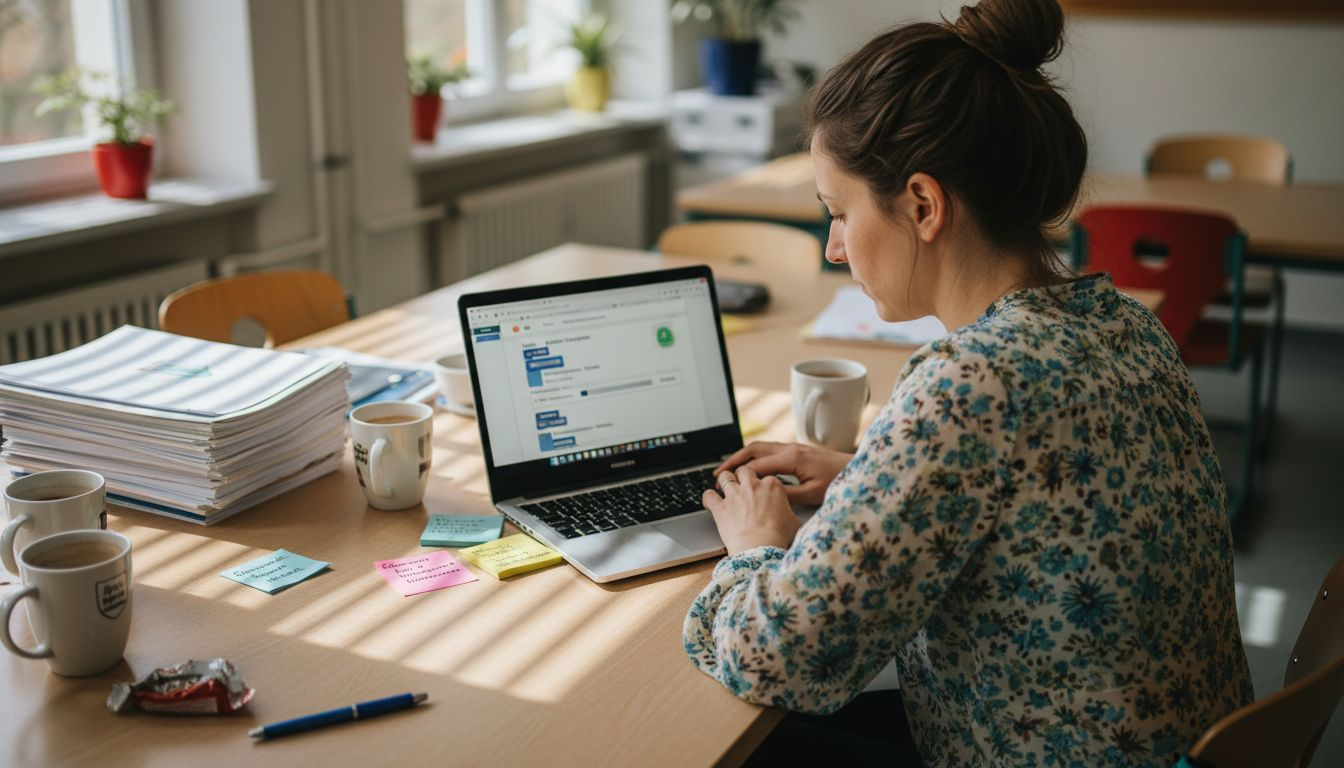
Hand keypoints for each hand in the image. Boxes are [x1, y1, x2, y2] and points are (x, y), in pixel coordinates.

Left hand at [702, 466, 799, 555]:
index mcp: (772, 486)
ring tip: (723, 486)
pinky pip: (708, 496)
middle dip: (742, 475)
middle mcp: (752, 486)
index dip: (763, 484)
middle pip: (744, 470)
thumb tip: (793, 518)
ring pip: (725, 476)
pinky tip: (709, 501)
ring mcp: (735, 495)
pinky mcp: (720, 508)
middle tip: (742, 484)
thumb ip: (791, 514)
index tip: (762, 490)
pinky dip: (708, 498)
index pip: (766, 477)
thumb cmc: (780, 537)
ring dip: (724, 480)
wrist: (762, 548)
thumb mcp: (794, 522)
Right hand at [715, 441, 851, 506]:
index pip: (756, 466)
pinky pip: (770, 449)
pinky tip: (751, 466)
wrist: (857, 469)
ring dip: (742, 456)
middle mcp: (790, 449)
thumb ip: (786, 495)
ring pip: (760, 447)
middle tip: (718, 473)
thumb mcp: (812, 495)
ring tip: (729, 469)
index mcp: (791, 459)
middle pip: (753, 449)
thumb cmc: (838, 482)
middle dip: (733, 460)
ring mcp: (794, 447)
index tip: (725, 485)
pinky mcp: (798, 450)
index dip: (738, 476)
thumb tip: (765, 497)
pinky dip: (755, 456)